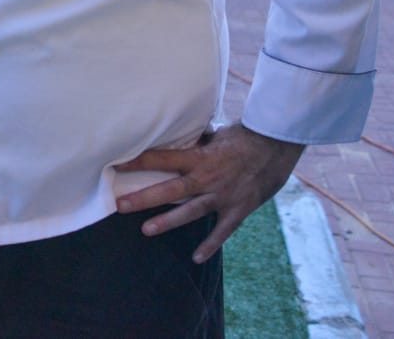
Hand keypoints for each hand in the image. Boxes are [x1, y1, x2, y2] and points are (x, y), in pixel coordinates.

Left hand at [114, 124, 304, 262]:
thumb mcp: (216, 134)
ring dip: (167, 221)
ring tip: (145, 230)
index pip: (160, 159)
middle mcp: (207, 178)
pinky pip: (222, 231)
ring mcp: (222, 196)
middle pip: (169, 190)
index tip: (115, 165)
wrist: (278, 147)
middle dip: (143, 198)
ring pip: (189, 212)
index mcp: (199, 157)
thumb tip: (177, 136)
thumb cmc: (245, 137)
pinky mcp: (238, 210)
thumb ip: (196, 142)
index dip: (137, 161)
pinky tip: (196, 258)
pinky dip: (210, 245)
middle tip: (119, 205)